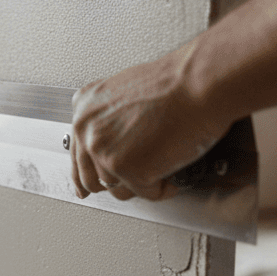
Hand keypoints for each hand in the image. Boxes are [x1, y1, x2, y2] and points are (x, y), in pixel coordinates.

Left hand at [70, 44, 234, 200]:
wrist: (199, 82)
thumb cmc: (176, 83)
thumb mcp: (126, 94)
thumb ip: (110, 121)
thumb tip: (114, 144)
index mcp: (84, 109)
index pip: (77, 155)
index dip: (86, 175)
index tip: (86, 188)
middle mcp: (87, 129)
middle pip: (93, 178)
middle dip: (118, 182)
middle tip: (138, 179)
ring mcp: (104, 151)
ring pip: (119, 190)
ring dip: (143, 183)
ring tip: (163, 167)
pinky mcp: (128, 169)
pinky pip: (147, 193)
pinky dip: (165, 187)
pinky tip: (173, 172)